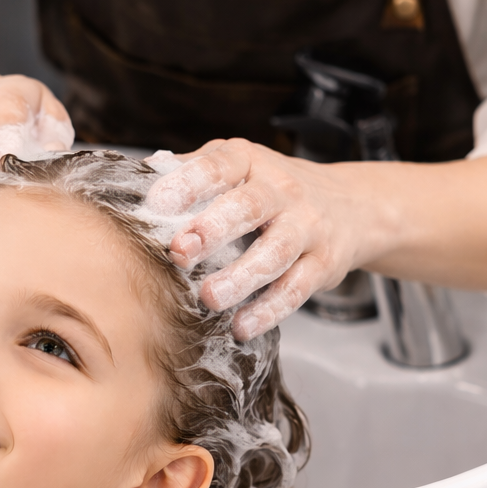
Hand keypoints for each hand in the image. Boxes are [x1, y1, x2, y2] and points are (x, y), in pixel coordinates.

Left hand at [145, 139, 380, 341]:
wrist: (351, 206)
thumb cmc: (272, 189)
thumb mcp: (237, 168)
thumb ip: (191, 171)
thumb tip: (135, 180)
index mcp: (250, 161)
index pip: (219, 166)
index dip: (188, 182)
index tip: (157, 203)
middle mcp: (282, 189)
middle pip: (249, 207)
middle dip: (213, 229)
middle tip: (179, 251)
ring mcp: (306, 227)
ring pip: (275, 252)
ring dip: (241, 276)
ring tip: (209, 298)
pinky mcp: (323, 263)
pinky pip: (296, 288)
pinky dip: (269, 310)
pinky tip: (241, 326)